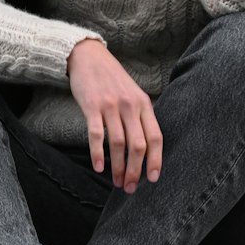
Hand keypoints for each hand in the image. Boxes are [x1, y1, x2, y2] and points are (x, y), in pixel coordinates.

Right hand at [67, 38, 162, 192]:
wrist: (88, 57)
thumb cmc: (112, 79)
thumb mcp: (133, 94)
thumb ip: (140, 116)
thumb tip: (145, 148)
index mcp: (144, 104)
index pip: (155, 137)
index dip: (156, 160)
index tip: (152, 178)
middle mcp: (130, 106)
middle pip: (138, 145)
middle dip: (135, 170)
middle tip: (130, 187)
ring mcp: (111, 106)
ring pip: (118, 143)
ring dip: (118, 166)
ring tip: (116, 181)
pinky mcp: (92, 106)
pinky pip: (96, 134)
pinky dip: (97, 153)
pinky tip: (98, 167)